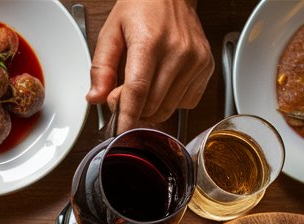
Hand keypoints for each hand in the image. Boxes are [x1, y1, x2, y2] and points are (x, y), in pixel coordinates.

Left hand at [88, 0, 212, 131]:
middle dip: (133, 109)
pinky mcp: (206, 66)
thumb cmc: (142, 7)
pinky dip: (171, 101)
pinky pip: (187, 102)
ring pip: (169, 108)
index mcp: (150, 42)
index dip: (127, 116)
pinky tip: (164, 83)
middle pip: (152, 104)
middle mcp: (177, 52)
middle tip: (122, 94)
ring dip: (151, 107)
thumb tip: (96, 97)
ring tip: (143, 86)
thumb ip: (101, 66)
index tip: (119, 131)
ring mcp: (196, 60)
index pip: (138, 90)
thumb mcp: (111, 31)